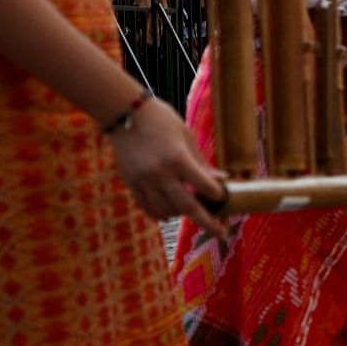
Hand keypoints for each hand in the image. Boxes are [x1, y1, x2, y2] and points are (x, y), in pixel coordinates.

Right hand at [108, 98, 227, 237]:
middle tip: (222, 233)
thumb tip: (222, 180)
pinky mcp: (130, 183)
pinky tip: (169, 213)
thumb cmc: (161, 120)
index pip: (203, 186)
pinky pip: (147, 207)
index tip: (222, 197)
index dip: (217, 195)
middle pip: (187, 206)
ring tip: (192, 212)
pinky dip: (160, 213)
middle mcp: (160, 173)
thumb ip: (201, 162)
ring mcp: (143, 180)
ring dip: (182, 215)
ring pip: (166, 210)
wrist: (124, 112)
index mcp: (178, 158)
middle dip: (207, 222)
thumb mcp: (186, 137)